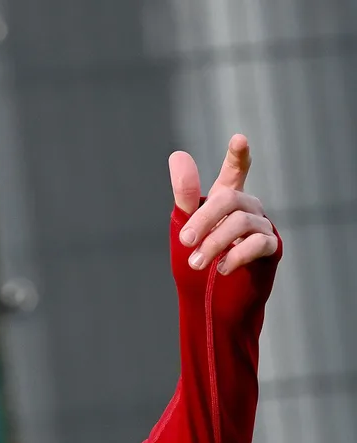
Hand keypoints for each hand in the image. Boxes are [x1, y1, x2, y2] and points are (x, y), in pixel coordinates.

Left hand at [169, 134, 277, 274]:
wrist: (212, 297)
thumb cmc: (199, 256)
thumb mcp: (185, 225)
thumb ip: (184, 194)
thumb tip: (177, 155)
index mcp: (226, 197)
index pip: (235, 170)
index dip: (237, 155)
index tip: (239, 138)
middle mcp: (248, 207)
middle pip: (229, 199)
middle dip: (204, 219)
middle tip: (184, 241)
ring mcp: (262, 226)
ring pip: (241, 222)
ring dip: (215, 243)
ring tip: (197, 263)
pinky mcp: (271, 249)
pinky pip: (258, 244)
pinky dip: (236, 256)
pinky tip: (223, 268)